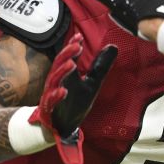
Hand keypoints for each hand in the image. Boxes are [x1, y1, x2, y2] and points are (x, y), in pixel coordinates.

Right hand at [33, 33, 117, 163]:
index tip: (79, 37)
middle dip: (67, 54)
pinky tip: (64, 91)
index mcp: (67, 74)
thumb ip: (100, 67)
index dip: (72, 46)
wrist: (61, 126)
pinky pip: (51, 101)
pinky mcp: (50, 108)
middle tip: (76, 46)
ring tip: (71, 64)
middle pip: (59, 64)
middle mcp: (57, 82)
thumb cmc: (74, 102)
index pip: (68, 56)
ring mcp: (52, 94)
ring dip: (62, 71)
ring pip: (54, 80)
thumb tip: (113, 46)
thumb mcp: (92, 84)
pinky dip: (56, 96)